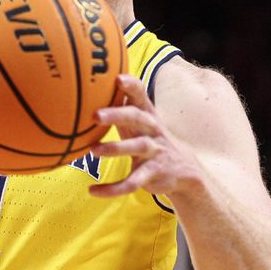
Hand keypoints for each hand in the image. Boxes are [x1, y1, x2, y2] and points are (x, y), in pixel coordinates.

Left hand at [89, 74, 200, 198]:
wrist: (184, 170)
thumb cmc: (149, 138)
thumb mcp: (139, 122)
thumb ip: (119, 107)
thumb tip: (86, 91)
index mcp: (147, 115)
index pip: (141, 96)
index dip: (131, 86)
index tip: (117, 78)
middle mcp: (152, 130)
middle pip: (137, 118)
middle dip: (117, 115)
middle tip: (95, 115)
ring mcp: (154, 152)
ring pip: (136, 148)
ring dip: (115, 148)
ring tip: (93, 150)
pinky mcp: (152, 173)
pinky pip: (131, 182)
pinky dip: (112, 188)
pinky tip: (93, 191)